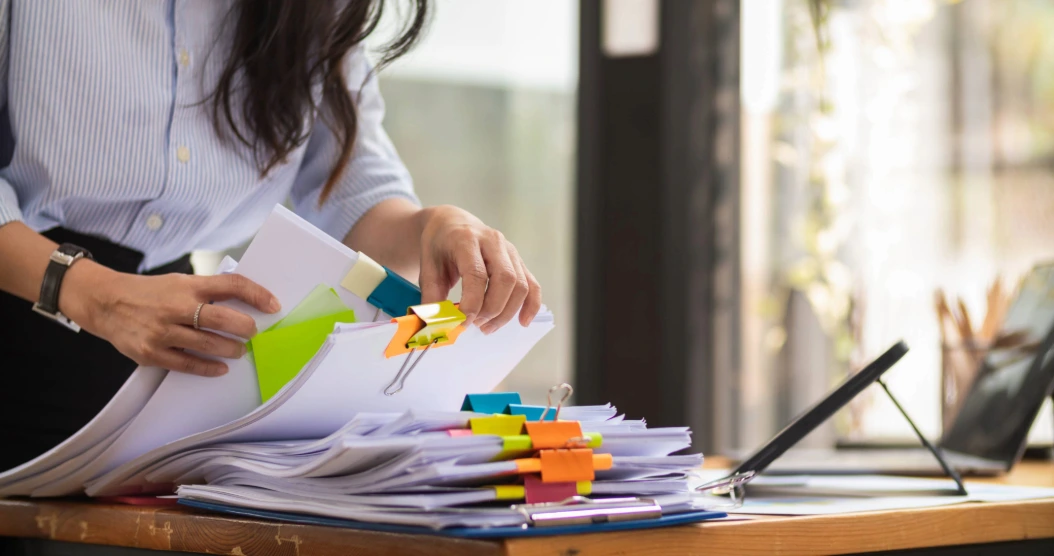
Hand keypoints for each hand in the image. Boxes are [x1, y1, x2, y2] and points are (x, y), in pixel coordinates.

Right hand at [60, 261, 279, 375]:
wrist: (104, 302)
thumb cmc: (149, 292)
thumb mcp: (179, 281)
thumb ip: (207, 290)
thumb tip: (244, 302)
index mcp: (188, 285)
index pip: (231, 284)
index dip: (257, 294)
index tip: (273, 305)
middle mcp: (176, 306)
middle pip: (223, 319)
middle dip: (245, 328)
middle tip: (252, 333)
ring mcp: (163, 331)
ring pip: (209, 344)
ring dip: (230, 349)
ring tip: (239, 350)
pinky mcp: (151, 353)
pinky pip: (187, 364)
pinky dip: (208, 367)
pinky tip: (220, 368)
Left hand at [418, 205, 541, 332]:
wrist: (451, 224)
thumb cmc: (439, 246)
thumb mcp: (427, 267)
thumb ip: (432, 296)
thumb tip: (439, 326)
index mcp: (466, 239)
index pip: (477, 274)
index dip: (472, 303)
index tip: (462, 322)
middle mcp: (493, 241)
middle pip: (505, 279)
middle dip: (492, 309)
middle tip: (476, 324)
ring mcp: (509, 250)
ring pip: (520, 285)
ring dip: (506, 312)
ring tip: (487, 327)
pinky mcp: (518, 261)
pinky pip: (532, 284)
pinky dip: (531, 305)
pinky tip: (522, 322)